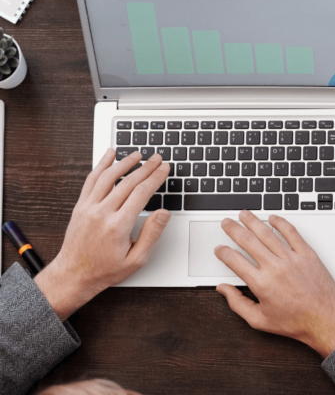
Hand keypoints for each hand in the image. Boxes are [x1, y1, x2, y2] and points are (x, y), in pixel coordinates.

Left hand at [35, 149, 170, 320]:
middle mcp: (102, 213)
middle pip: (128, 182)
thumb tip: (163, 213)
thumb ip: (151, 234)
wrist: (72, 275)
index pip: (141, 193)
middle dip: (146, 167)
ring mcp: (88, 208)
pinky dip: (101, 165)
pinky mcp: (80, 207)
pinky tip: (109, 156)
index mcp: (118, 225)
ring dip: (124, 162)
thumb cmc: (104, 270)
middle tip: (157, 159)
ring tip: (137, 154)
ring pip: (108, 177)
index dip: (156, 177)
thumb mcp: (136, 259)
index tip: (165, 169)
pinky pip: (90, 180)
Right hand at [215, 212, 334, 357]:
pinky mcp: (307, 254)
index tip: (219, 248)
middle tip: (226, 223)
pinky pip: (292, 233)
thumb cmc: (295, 321)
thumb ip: (237, 303)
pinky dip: (281, 223)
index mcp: (261, 283)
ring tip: (244, 214)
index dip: (223, 252)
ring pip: (268, 233)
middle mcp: (275, 267)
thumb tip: (223, 289)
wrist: (324, 319)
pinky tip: (273, 218)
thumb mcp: (259, 320)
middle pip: (248, 241)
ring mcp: (292, 258)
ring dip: (253, 221)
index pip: (235, 260)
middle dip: (234, 229)